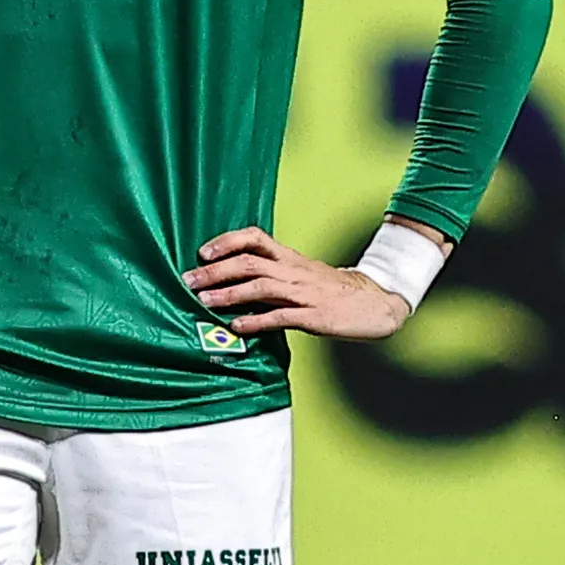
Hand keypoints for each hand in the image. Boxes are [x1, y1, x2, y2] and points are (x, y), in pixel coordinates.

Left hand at [185, 225, 417, 342]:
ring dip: (230, 293)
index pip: (255, 238)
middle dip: (216, 270)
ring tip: (205, 301)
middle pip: (250, 262)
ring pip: (261, 286)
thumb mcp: (301, 275)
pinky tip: (237, 326)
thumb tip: (234, 280)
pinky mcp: (314, 316)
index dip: (226, 241)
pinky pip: (281, 317)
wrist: (374, 303)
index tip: (202, 252)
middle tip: (190, 280)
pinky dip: (256, 321)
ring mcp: (304, 293)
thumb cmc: (332, 291)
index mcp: (290, 258)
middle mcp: (294, 271)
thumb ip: (272, 275)